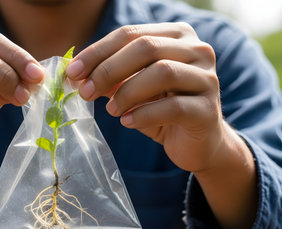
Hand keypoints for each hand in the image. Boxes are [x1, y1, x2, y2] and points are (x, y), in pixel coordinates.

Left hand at [66, 22, 223, 172]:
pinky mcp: (208, 110)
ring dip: (127, 92)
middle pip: (146, 48)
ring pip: (162, 72)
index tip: (72, 71)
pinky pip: (173, 106)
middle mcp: (198, 50)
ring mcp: (207, 78)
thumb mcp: (132, 87)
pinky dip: (144, 114)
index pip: (130, 34)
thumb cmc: (161, 109)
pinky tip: (128, 122)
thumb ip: (111, 76)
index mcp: (176, 36)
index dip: (97, 52)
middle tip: (85, 92)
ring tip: (110, 110)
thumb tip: (75, 73)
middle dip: (108, 70)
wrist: (197, 143)